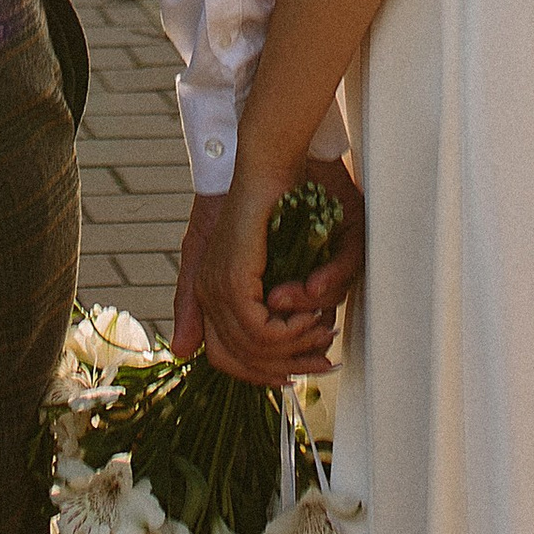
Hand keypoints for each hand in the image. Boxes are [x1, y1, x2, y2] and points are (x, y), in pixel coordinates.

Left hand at [192, 150, 363, 387]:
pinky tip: (310, 315)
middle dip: (286, 369)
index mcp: (216, 291)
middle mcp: (209, 292)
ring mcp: (216, 285)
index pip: (226, 358)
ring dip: (294, 349)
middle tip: (324, 360)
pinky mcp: (232, 276)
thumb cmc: (294, 204)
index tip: (305, 367)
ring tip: (323, 332)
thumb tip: (306, 337)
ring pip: (250, 349)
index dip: (266, 373)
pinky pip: (257, 328)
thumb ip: (298, 299)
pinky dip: (288, 331)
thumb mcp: (301, 258)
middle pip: (235, 363)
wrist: (278, 161)